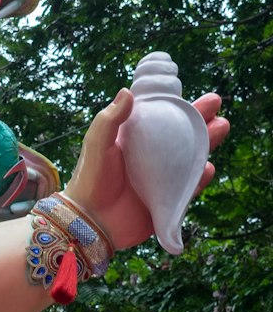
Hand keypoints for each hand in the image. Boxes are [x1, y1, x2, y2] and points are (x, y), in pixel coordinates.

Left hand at [64, 87, 228, 249]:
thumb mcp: (97, 144)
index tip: (189, 92)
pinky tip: (208, 167)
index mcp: (134, 140)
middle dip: (200, 119)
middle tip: (217, 103)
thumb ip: (110, 119)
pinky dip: (200, 179)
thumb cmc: (89, 179)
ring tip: (221, 126)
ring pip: (190, 159)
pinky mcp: (166, 200)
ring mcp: (160, 179)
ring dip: (206, 144)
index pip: (160, 118)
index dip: (178, 105)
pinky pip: (188, 188)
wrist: (90, 220)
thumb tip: (128, 91)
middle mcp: (150, 157)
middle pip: (181, 135)